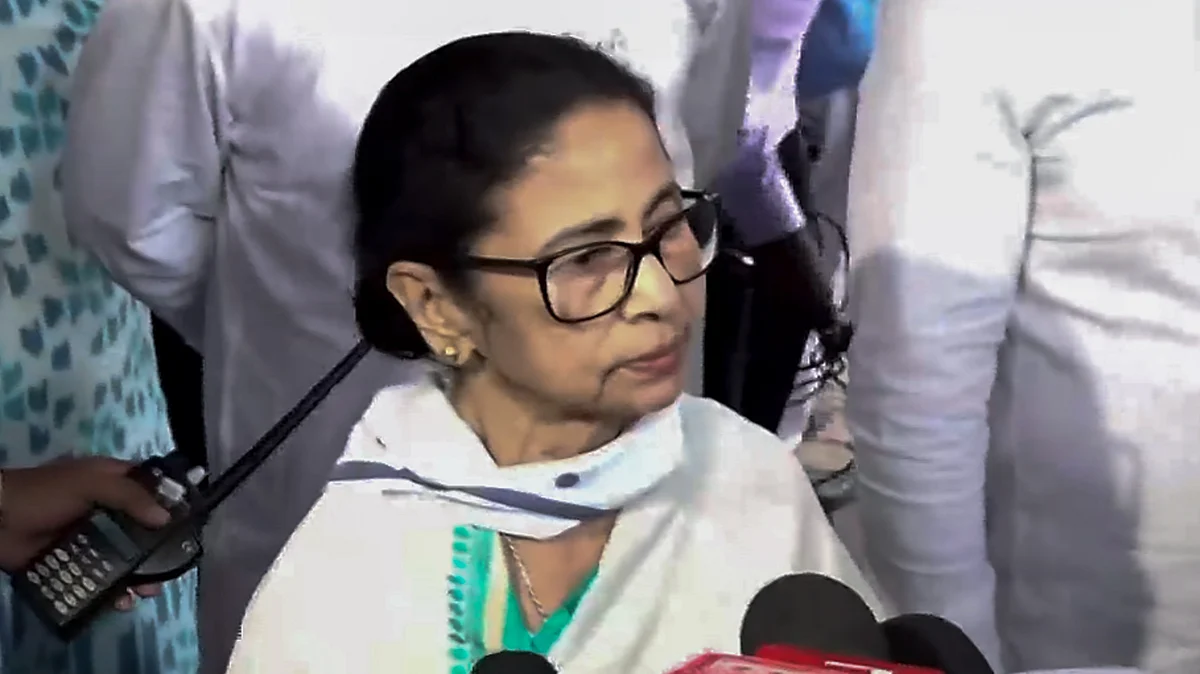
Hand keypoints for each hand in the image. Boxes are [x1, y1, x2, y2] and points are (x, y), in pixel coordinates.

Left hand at [0, 457, 169, 608]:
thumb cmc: (45, 493)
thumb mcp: (90, 483)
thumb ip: (129, 496)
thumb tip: (165, 518)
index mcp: (113, 482)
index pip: (151, 489)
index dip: (172, 503)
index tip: (191, 523)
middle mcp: (108, 510)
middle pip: (144, 528)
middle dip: (159, 549)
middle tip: (172, 567)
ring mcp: (92, 538)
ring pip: (126, 557)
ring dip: (140, 574)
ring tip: (149, 590)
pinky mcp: (76, 562)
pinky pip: (101, 578)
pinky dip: (113, 591)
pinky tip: (122, 600)